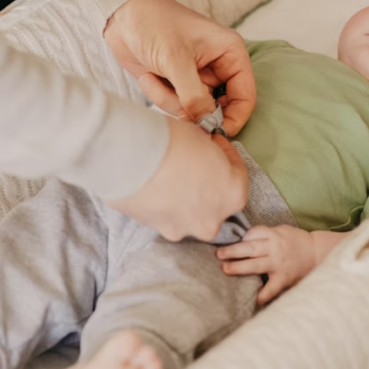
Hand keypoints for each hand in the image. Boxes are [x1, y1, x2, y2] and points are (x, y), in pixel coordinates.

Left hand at [104, 0, 254, 136]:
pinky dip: (161, 97)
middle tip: (177, 107)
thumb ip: (194, 95)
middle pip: (220, 109)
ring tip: (153, 78)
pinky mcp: (178, 85)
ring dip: (172, 102)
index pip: (245, 96)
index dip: (234, 119)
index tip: (215, 134)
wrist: (123, 16)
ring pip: (195, 111)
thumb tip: (207, 123)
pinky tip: (149, 78)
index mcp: (230, 54)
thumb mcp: (176, 59)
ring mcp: (197, 78)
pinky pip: (177, 106)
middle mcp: (218, 68)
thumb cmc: (154, 24)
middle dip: (196, 113)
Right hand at [107, 117, 247, 241]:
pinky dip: (162, 202)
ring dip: (184, 196)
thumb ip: (209, 153)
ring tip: (167, 174)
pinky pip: (165, 215)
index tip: (215, 144)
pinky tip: (151, 184)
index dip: (227, 156)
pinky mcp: (156, 230)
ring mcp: (183, 230)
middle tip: (192, 162)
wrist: (130, 157)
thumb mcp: (202, 138)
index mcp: (233, 195)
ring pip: (188, 213)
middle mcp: (212, 221)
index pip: (238, 176)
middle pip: (214, 201)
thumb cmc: (174, 142)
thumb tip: (203, 152)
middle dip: (207, 183)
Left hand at [216, 225, 315, 304]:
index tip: (231, 242)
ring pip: (255, 265)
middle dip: (232, 251)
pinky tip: (254, 300)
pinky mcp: (284, 278)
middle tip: (218, 255)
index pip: (252, 234)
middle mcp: (274, 248)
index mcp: (274, 235)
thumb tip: (244, 238)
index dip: (240, 238)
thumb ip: (265, 233)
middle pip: (249, 248)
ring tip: (225, 269)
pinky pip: (272, 288)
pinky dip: (263, 295)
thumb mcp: (282, 230)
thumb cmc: (297, 241)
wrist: (317, 253)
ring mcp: (278, 264)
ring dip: (239, 267)